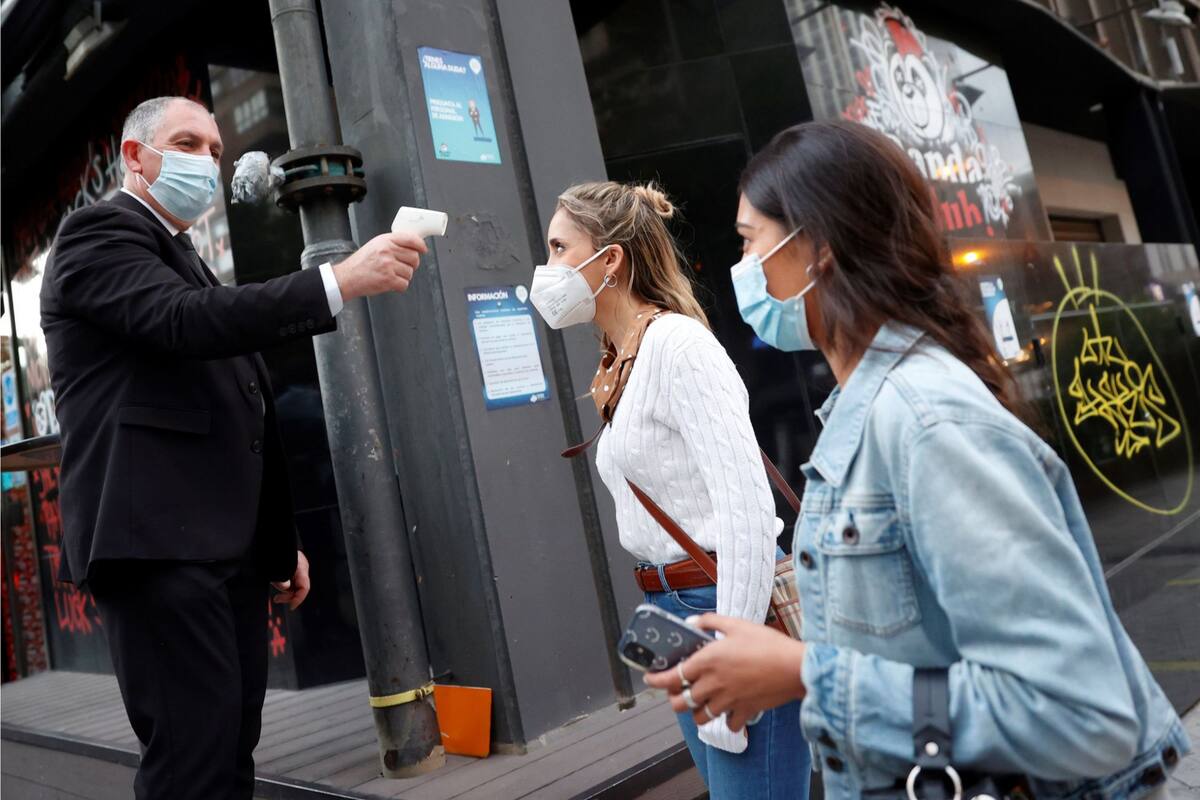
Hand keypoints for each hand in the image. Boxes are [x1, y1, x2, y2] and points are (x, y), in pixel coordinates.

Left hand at [272, 551, 310, 610]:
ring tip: (277, 595)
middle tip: (277, 599)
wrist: (271, 543)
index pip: (304, 587)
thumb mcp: (274, 570)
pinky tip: (280, 588)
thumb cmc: (270, 555)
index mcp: (301, 566)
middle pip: (301, 588)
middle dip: (290, 596)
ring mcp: (300, 567)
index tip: (290, 607)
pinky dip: (287, 587)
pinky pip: (294, 582)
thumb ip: (281, 580)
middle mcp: (303, 566)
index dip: (298, 599)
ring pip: (297, 586)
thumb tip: (286, 588)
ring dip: (287, 592)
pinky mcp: (296, 568)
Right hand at [333, 232, 427, 301]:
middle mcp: (387, 251)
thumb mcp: (375, 245)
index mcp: (385, 240)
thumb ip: (392, 244)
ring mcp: (388, 265)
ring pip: (410, 272)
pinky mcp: (388, 279)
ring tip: (391, 275)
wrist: (347, 277)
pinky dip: (399, 286)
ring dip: (403, 276)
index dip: (420, 244)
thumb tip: (412, 246)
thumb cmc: (361, 263)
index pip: (410, 239)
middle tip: (402, 266)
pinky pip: (404, 284)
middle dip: (411, 264)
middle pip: (414, 257)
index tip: (423, 249)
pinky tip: (390, 282)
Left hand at [643, 614, 806, 731]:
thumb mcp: (736, 624)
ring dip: (697, 711)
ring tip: (701, 702)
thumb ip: (709, 622)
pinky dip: (726, 720)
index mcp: (707, 662)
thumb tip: (691, 622)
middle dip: (675, 699)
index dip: (656, 680)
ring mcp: (728, 701)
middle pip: (681, 702)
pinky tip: (729, 711)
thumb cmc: (766, 643)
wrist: (795, 667)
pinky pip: (728, 724)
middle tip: (678, 691)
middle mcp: (713, 685)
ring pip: (700, 717)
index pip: (672, 676)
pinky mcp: (744, 711)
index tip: (649, 678)